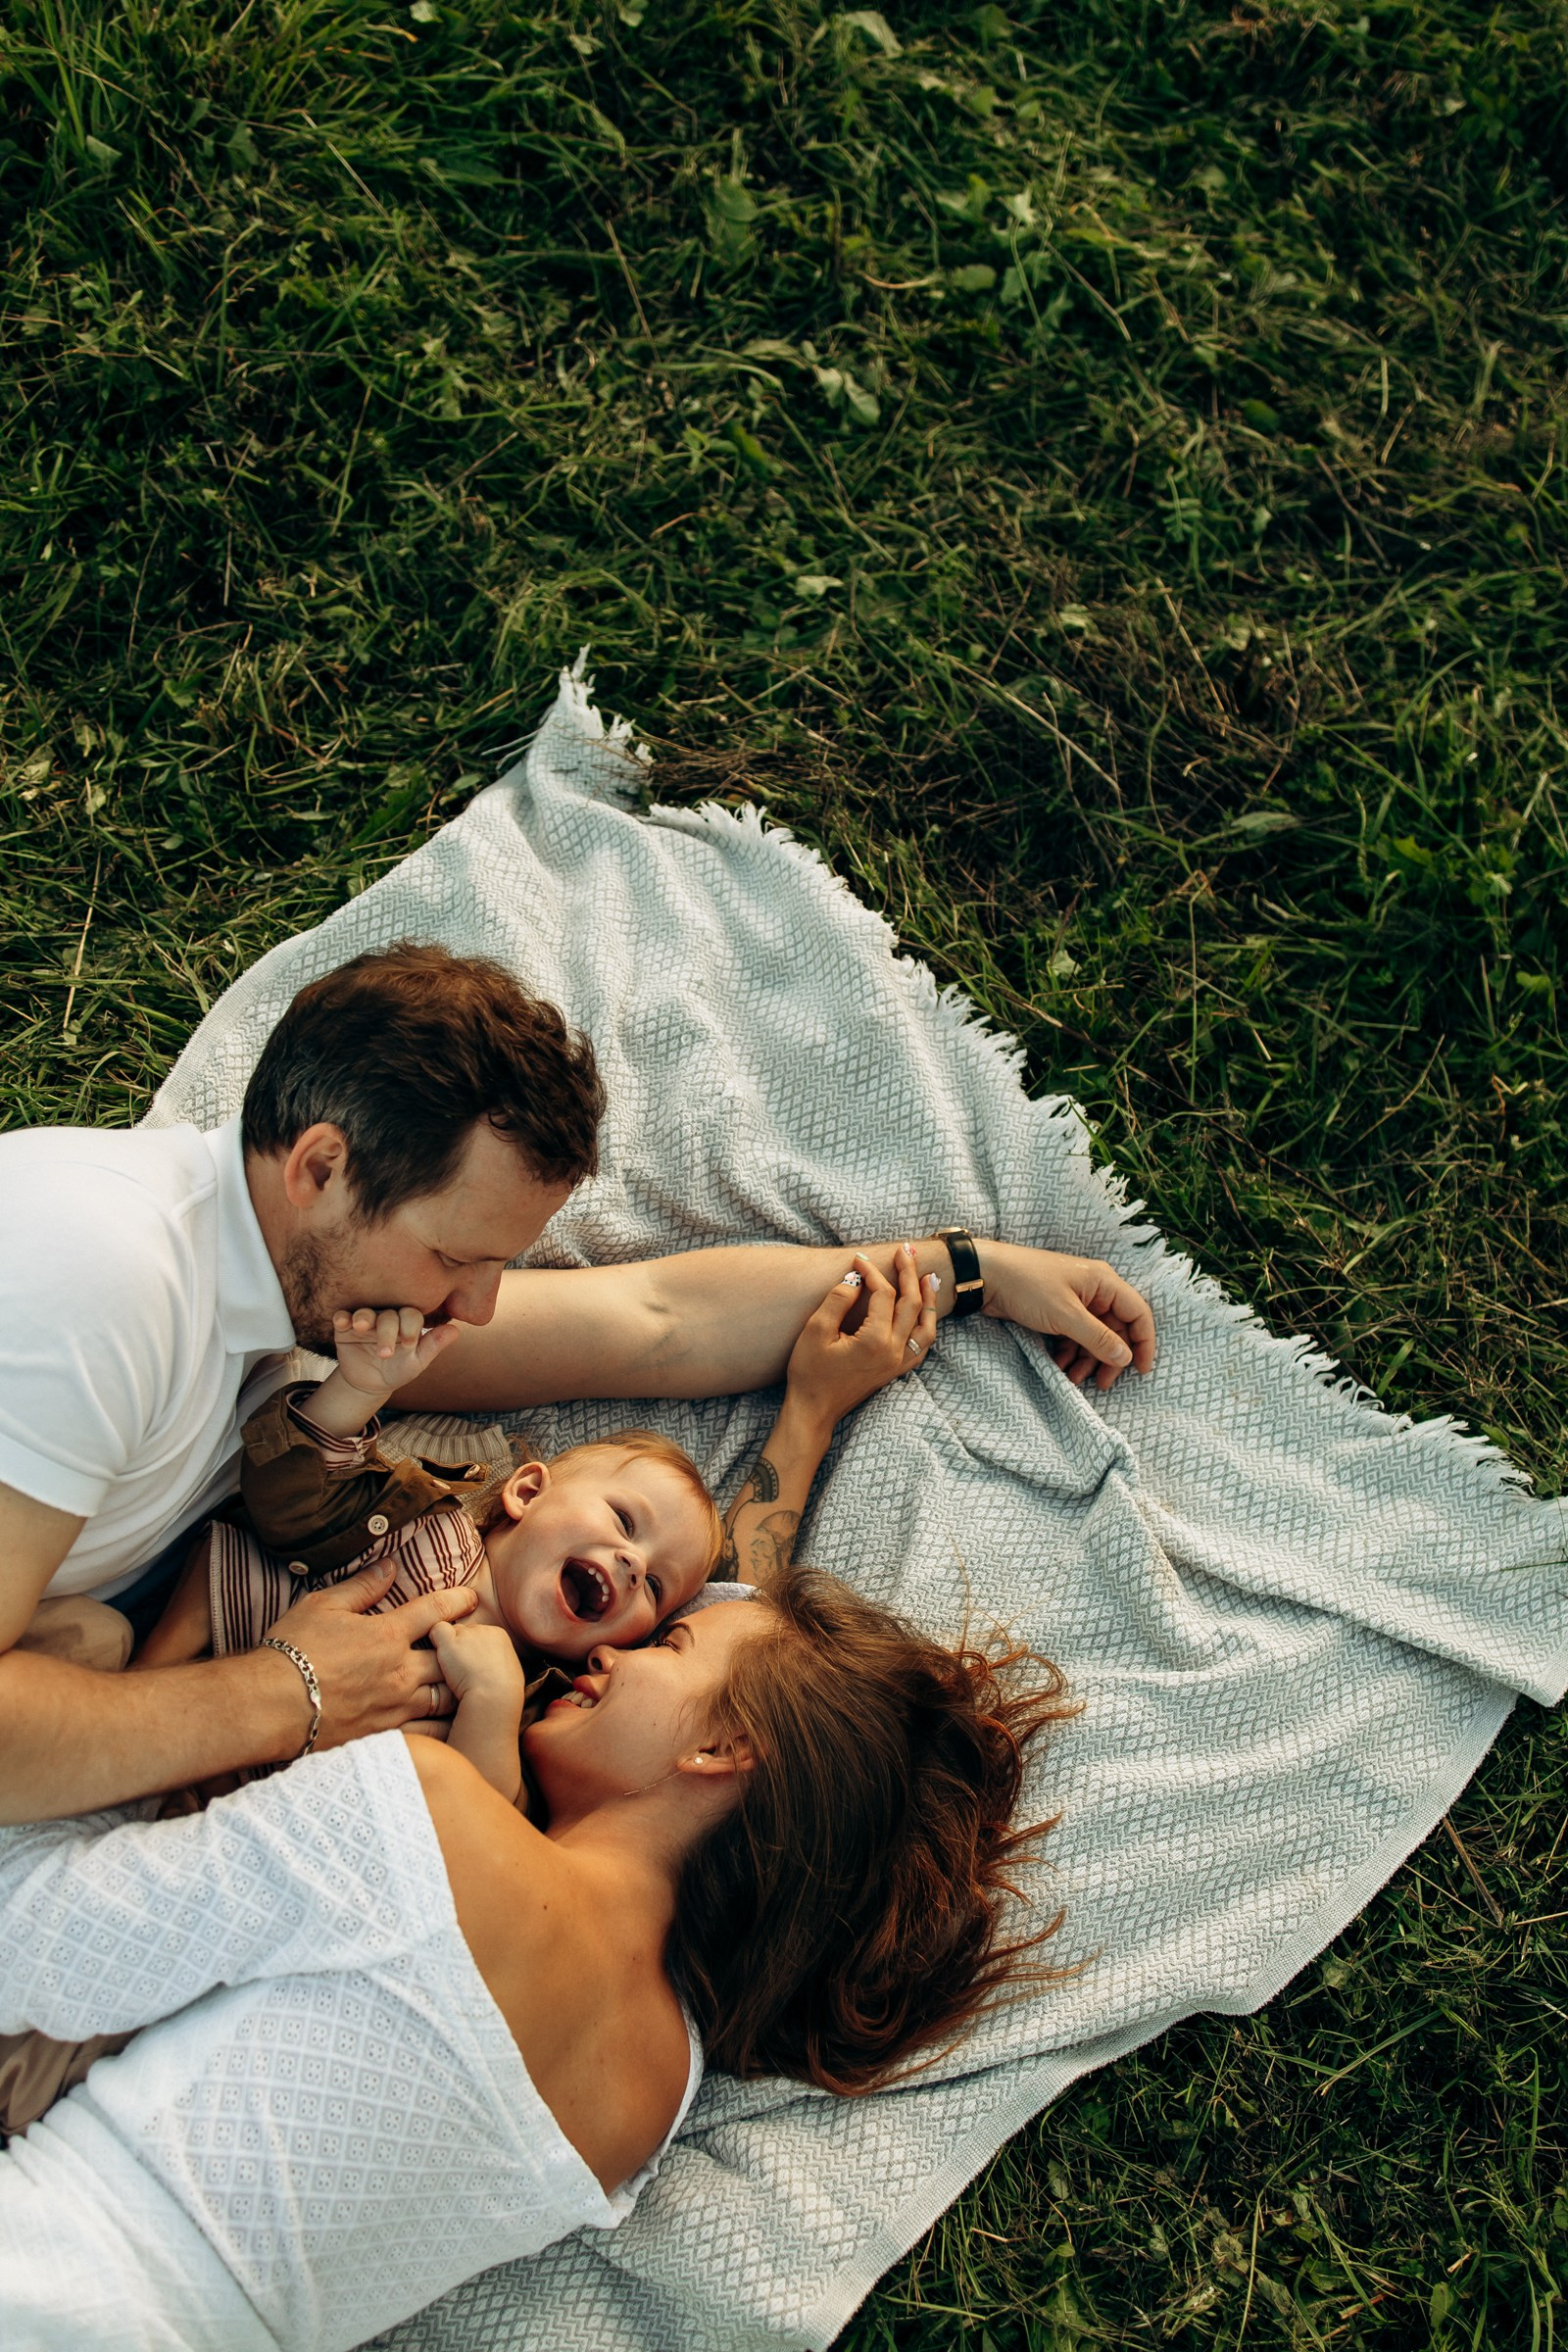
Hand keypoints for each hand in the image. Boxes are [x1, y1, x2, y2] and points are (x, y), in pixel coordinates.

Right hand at [260, 1560, 476, 1755]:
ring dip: (458, 1688)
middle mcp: (400, 1672)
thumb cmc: (292, 1651)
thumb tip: (389, 1566)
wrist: (270, 1706)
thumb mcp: (323, 1606)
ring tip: (468, 1684)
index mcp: (387, 1635)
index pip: (435, 1610)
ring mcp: (395, 1707)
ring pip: (446, 1698)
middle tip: (477, 1646)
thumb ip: (361, 1587)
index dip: (457, 1600)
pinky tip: (449, 1725)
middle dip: (467, 1650)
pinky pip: (428, 1734)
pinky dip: (443, 1727)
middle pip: (452, 1658)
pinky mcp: (384, 1736)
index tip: (471, 1598)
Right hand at [330, 1306, 461, 1401]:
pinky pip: (343, 1317)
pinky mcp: (346, 1328)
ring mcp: (366, 1321)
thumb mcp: (416, 1363)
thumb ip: (433, 1346)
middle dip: (387, 1330)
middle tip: (385, 1352)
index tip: (410, 1343)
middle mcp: (387, 1317)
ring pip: (366, 1313)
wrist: (370, 1384)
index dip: (411, 1326)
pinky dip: (342, 1317)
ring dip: (364, 1318)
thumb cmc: (398, 1370)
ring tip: (361, 1327)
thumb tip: (456, 1331)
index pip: (411, 1315)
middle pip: (389, 1315)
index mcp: (407, 1322)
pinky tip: (341, 1322)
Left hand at [427, 1619, 527, 1715]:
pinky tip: (440, 1659)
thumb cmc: (500, 1692)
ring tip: (454, 1669)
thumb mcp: (504, 1671)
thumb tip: (482, 1665)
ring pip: (451, 1632)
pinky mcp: (450, 1641)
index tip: (474, 1667)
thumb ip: (492, 1660)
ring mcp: (466, 1634)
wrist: (494, 1696)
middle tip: (463, 1669)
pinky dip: (435, 1642)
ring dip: (449, 1647)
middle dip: (461, 1647)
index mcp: (498, 1635)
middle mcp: (483, 1630)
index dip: (473, 1650)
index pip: (478, 1633)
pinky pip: (437, 1631)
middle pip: (464, 1631)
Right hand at [784, 1246, 938, 1434]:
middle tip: (905, 1251)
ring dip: (927, 1299)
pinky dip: (927, 1325)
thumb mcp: (816, 1330)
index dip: (871, 1273)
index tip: (857, 1260)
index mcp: (875, 1340)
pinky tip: (924, 1314)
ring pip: (926, 1326)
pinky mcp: (895, 1371)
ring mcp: (898, 1363)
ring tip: (927, 1277)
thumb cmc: (810, 1372)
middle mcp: (893, 1351)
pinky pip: (922, 1345)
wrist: (814, 1410)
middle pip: (912, 1304)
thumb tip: (856, 1278)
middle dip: (908, 1273)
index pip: (883, 1295)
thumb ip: (838, 1300)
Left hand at [981, 1244, 1155, 1389]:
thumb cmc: (1028, 1286)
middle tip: (1101, 1383)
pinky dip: (1070, 1354)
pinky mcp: (1057, 1312)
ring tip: (1071, 1378)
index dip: (1144, 1342)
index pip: (1138, 1313)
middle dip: (1109, 1358)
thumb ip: (1098, 1338)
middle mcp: (1094, 1291)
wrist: (986, 1276)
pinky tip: (1058, 1366)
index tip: (1141, 1370)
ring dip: (1086, 1360)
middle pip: (1115, 1330)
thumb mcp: (1065, 1315)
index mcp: (1104, 1282)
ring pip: (1094, 1337)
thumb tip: (1126, 1358)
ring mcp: (1075, 1302)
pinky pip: (1074, 1337)